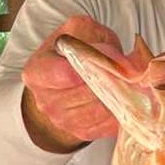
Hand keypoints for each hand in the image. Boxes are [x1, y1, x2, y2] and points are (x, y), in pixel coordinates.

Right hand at [21, 15, 123, 150]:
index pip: (64, 74)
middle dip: (112, 79)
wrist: (62, 83)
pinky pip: (109, 124)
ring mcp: (64, 121)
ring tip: (128, 80)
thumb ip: (94, 37)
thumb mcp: (76, 31)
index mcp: (37, 72)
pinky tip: (124, 97)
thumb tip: (117, 59)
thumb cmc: (70, 54)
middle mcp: (46, 101)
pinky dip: (122, 110)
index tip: (107, 57)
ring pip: (103, 109)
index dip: (90, 65)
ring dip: (121, 95)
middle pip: (89, 92)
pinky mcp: (83, 133)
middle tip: (127, 67)